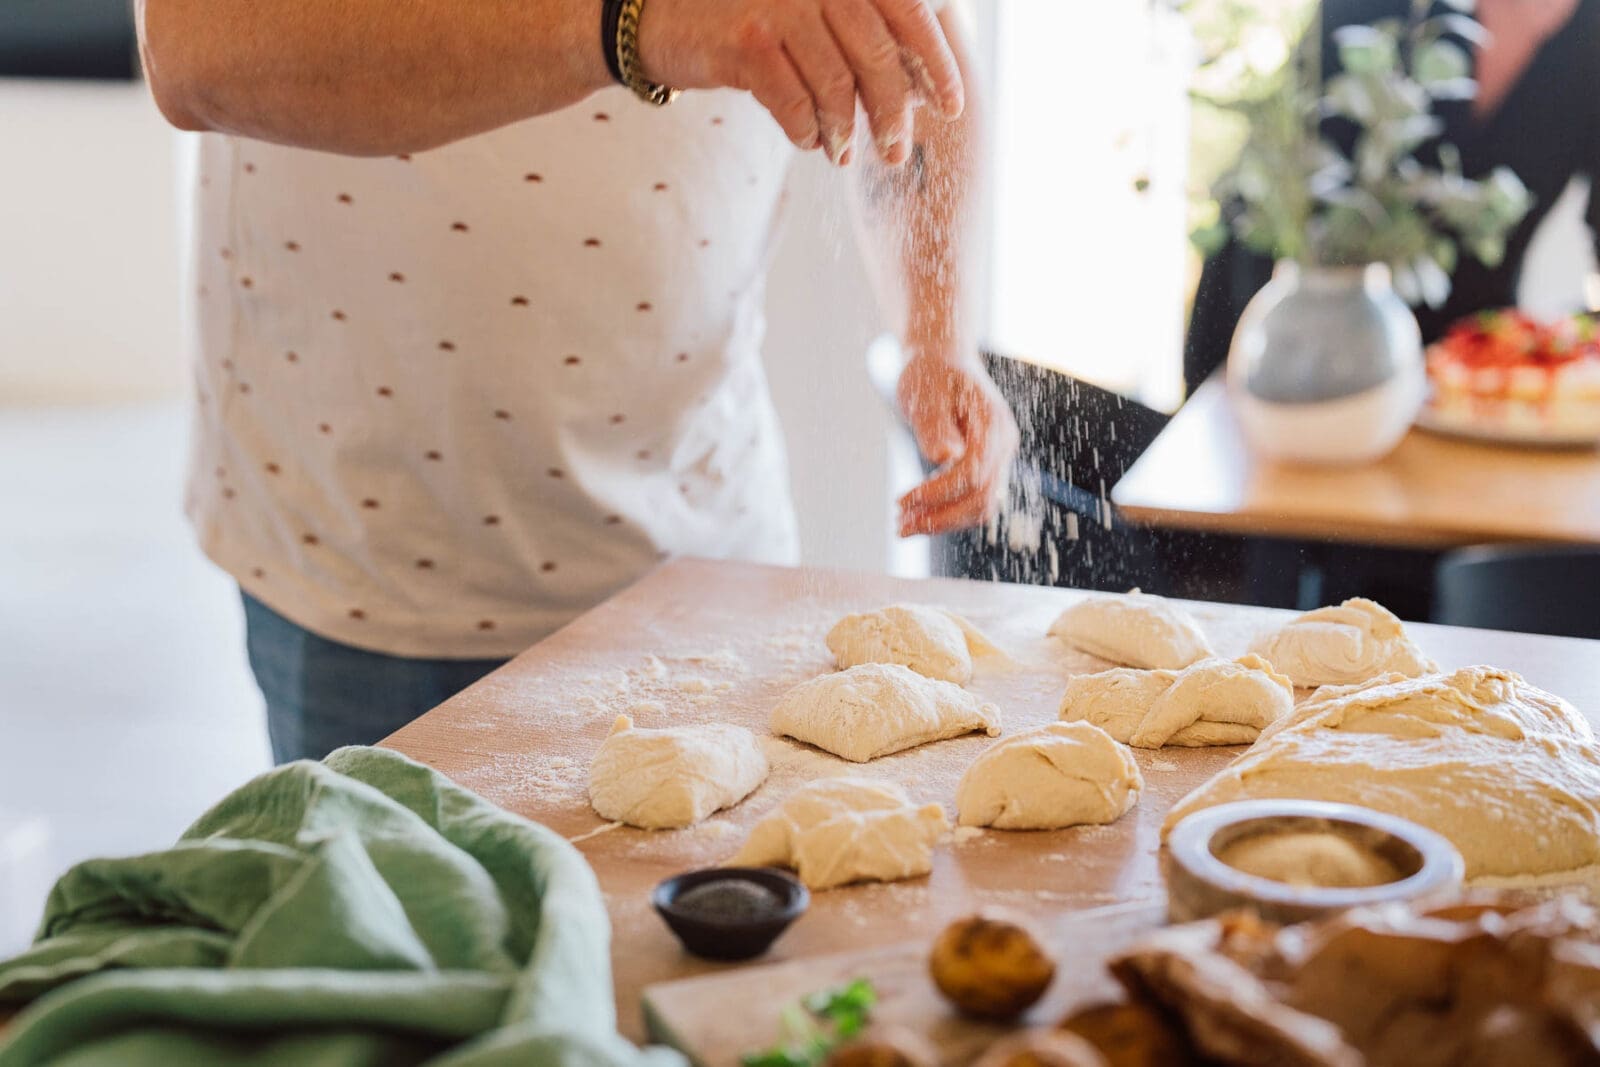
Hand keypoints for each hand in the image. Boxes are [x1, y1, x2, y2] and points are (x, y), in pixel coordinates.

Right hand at [635, 0, 963, 165]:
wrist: (662, 15)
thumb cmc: (748, 15)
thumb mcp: (809, 7)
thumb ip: (860, 25)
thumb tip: (922, 77)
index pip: (908, 11)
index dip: (936, 63)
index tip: (949, 106)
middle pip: (877, 54)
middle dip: (894, 112)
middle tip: (896, 151)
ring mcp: (780, 6)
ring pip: (838, 85)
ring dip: (846, 130)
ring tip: (845, 154)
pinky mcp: (746, 42)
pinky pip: (794, 103)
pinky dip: (806, 131)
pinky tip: (807, 142)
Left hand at [896, 355, 1018, 536]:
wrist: (944, 362)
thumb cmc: (932, 374)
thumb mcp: (926, 392)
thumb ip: (935, 424)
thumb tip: (944, 456)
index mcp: (993, 423)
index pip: (974, 472)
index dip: (939, 492)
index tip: (902, 501)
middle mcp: (1003, 444)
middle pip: (982, 498)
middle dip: (940, 517)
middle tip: (900, 526)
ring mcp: (998, 458)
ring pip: (980, 506)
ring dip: (943, 521)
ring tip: (903, 526)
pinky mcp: (985, 468)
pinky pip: (972, 500)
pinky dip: (946, 513)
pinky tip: (916, 515)